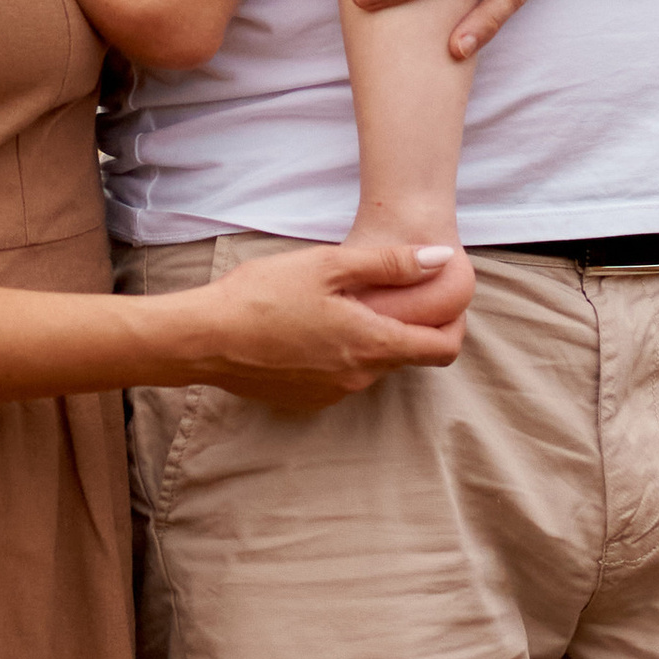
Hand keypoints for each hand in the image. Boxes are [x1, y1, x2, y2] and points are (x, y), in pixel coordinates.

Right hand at [193, 240, 471, 410]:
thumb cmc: (264, 295)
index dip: (453, 325)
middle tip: (387, 290)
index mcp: (371, 344)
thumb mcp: (328, 265)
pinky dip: (339, 353)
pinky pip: (340, 376)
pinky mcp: (307, 400)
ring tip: (341, 303)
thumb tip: (440, 258)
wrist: (206, 338)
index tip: (444, 300)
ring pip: (370, 365)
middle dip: (407, 325)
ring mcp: (332, 394)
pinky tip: (311, 326)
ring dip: (368, 338)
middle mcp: (359, 378)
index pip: (440, 349)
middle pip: (406, 355)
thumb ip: (389, 263)